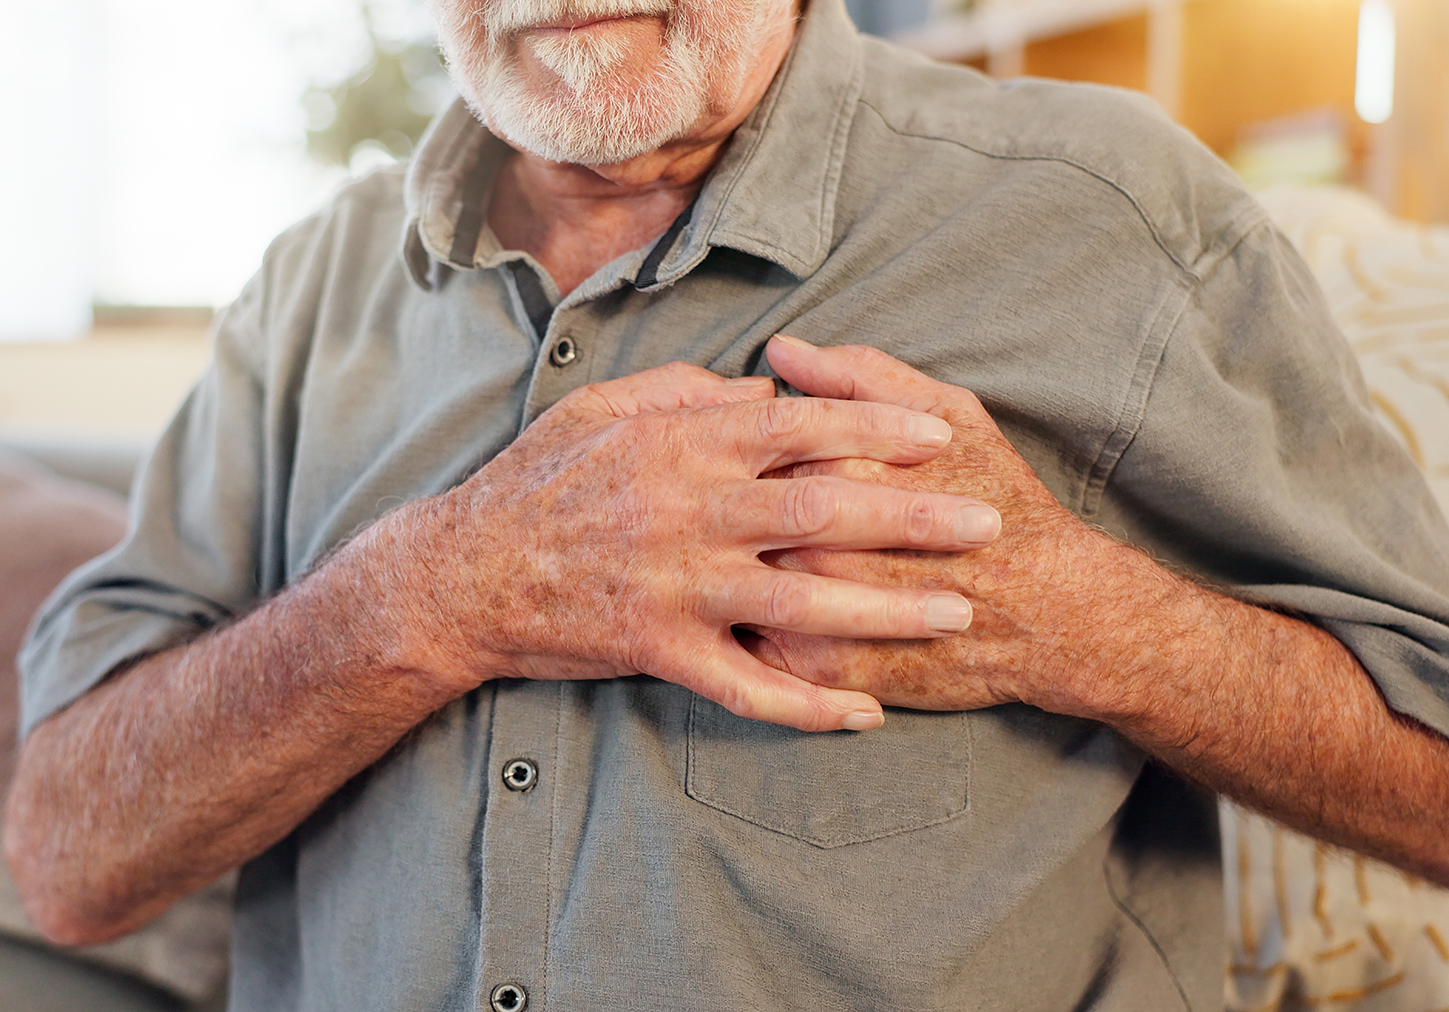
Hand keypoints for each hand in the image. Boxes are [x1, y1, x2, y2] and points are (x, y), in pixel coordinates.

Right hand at [386, 360, 1006, 731]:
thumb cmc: (537, 479)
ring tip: (956, 612)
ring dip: (887, 609)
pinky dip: (807, 704)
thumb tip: (763, 387)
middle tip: (986, 522)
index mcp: (680, 444)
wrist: (462, 573)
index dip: (877, 427)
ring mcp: (675, 585)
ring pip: (800, 600)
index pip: (799, 427)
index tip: (941, 433)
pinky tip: (863, 714)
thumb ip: (687, 391)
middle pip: (822, 511)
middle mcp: (688, 512)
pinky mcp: (658, 648)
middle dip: (912, 517)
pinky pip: (745, 685)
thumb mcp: (602, 407)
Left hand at [747, 336, 1155, 715]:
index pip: (748, 447)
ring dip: (719, 571)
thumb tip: (783, 349)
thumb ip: (861, 377)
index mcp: (834, 469)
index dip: (736, 448)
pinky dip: (738, 630)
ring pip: (728, 583)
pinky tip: (747, 611)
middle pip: (729, 518)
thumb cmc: (1002, 502)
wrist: (1053, 612)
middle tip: (731, 514)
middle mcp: (812, 540)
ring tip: (731, 558)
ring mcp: (810, 609)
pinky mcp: (817, 666)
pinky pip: (747, 650)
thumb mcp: (949, 415)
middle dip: (718, 512)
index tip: (746, 455)